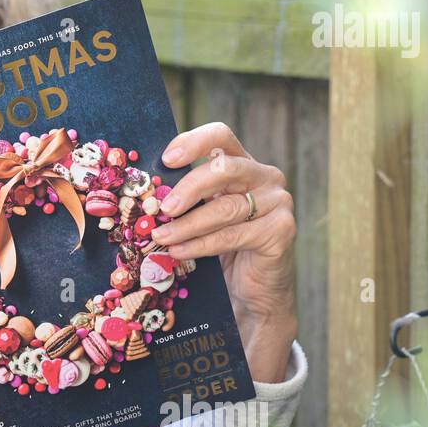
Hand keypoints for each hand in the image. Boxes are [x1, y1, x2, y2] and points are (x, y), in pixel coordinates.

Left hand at [148, 122, 297, 382]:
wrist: (254, 291)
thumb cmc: (222, 247)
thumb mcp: (203, 214)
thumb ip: (187, 198)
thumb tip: (146, 193)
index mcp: (243, 164)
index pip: (221, 136)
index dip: (194, 142)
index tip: (167, 160)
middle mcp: (265, 177)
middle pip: (224, 168)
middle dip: (189, 188)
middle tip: (164, 208)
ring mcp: (278, 202)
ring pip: (226, 207)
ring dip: (188, 224)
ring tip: (161, 237)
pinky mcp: (281, 231)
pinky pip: (233, 235)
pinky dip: (201, 245)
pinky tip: (180, 252)